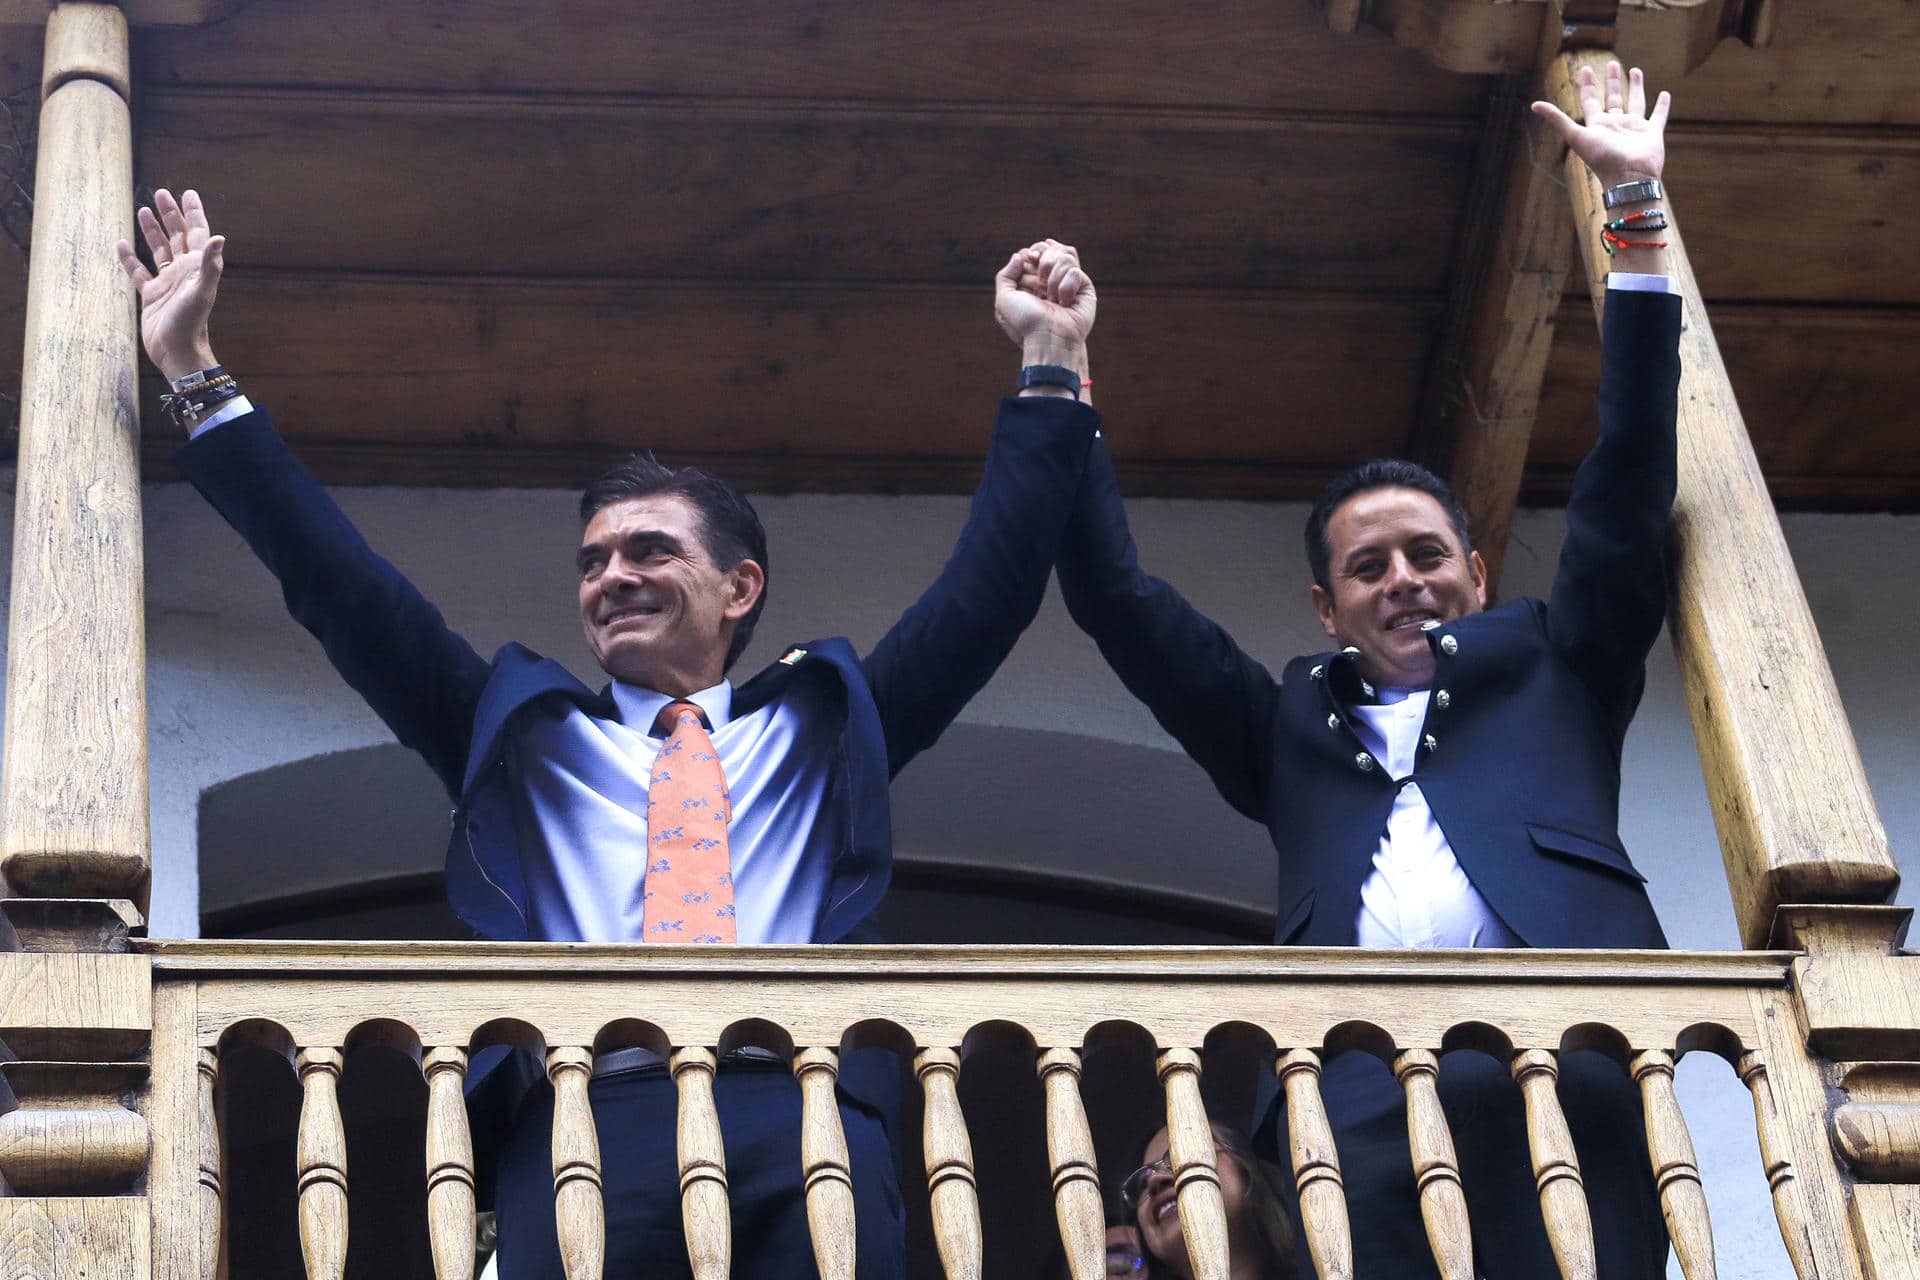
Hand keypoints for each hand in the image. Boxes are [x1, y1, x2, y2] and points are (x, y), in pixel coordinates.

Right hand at [116, 188, 224, 381]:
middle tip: (161, 193)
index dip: (194, 213)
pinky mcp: (150, 295)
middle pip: (177, 236)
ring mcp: (167, 283)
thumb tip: (219, 238)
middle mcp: (183, 272)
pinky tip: (122, 243)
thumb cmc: (191, 323)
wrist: (177, 352)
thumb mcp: (201, 292)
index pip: (198, 233)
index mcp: (197, 268)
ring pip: (158, 250)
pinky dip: (130, 258)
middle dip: (171, 215)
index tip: (188, 192)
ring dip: (152, 231)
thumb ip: (210, 265)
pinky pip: (138, 271)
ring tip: (144, 210)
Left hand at [995, 238, 1095, 362]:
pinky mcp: (1085, 287)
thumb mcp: (1004, 299)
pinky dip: (1066, 287)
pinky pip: (1075, 271)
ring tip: (1052, 299)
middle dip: (1043, 262)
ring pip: (1065, 256)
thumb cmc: (1025, 323)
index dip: (1032, 252)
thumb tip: (1019, 255)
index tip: (1030, 260)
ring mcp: (1069, 282)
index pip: (1036, 249)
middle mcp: (1051, 279)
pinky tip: (1065, 304)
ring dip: (1053, 279)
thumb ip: (1005, 275)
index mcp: (1033, 280)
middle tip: (1040, 285)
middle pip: (1052, 247)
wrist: (1047, 339)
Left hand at [1531, 61, 1669, 188]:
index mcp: (1597, 125)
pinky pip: (1658, 116)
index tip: (1586, 68)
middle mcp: (1615, 125)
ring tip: (1635, 70)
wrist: (1628, 177)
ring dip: (1635, 87)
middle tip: (1612, 64)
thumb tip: (1533, 105)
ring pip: (1635, 102)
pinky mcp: (1652, 133)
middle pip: (1613, 98)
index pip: (1590, 100)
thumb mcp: (1576, 135)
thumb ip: (1556, 119)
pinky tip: (1665, 94)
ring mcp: (1634, 129)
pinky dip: (1662, 106)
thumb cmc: (1602, 158)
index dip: (1587, 85)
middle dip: (1612, 81)